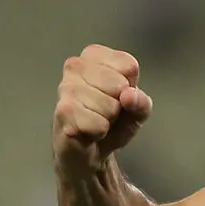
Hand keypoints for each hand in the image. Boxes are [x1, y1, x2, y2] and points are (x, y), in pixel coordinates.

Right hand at [54, 44, 152, 164]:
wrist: (90, 150)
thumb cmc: (112, 123)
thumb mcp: (137, 111)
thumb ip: (141, 102)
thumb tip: (130, 95)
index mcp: (95, 56)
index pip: (128, 65)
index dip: (131, 87)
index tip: (120, 96)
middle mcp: (76, 65)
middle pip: (119, 84)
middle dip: (119, 105)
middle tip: (107, 111)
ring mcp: (66, 87)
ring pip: (108, 105)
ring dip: (108, 120)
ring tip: (97, 120)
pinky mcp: (62, 110)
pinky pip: (97, 123)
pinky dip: (99, 132)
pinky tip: (89, 130)